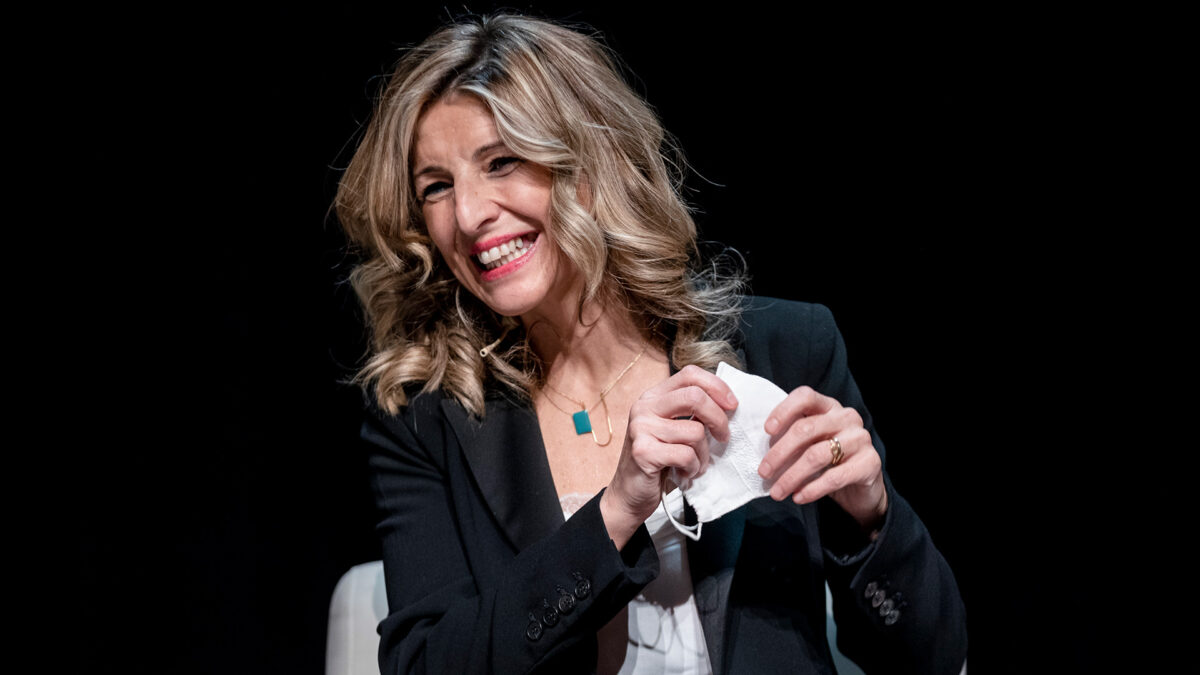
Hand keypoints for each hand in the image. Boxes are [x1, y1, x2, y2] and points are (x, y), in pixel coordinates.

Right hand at [600, 365, 737, 548]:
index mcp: (653, 396)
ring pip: (695, 431)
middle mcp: (644, 407)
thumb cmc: (659, 461)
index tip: (732, 405)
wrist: (629, 494)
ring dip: (704, 454)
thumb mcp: (673, 429)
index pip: (690, 374)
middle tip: (723, 437)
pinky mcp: (643, 452)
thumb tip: (727, 404)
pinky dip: (693, 468)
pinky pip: (686, 455)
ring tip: (695, 464)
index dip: (716, 386)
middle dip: (718, 418)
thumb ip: (690, 412)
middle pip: (695, 396)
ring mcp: (641, 428)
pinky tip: (684, 473)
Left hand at [758, 386, 887, 531]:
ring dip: (792, 476)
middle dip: (780, 453)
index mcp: (829, 407)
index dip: (784, 411)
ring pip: (817, 455)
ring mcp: (860, 439)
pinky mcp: (870, 463)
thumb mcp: (811, 445)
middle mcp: (846, 418)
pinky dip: (812, 489)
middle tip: (764, 472)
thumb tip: (761, 451)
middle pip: (806, 429)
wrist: (862, 488)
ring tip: (777, 492)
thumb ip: (793, 440)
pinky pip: (835, 477)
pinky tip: (798, 497)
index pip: (805, 397)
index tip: (767, 431)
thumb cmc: (830, 462)